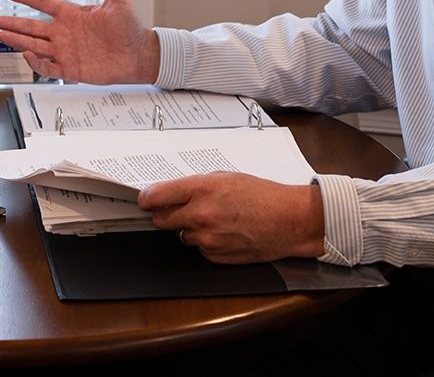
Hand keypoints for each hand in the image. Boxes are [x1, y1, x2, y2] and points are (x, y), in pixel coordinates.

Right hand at [0, 0, 159, 83]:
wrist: (139, 55)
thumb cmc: (130, 28)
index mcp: (72, 14)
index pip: (42, 3)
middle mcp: (64, 32)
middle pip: (31, 26)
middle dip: (12, 22)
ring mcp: (66, 51)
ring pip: (34, 45)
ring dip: (18, 40)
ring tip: (1, 34)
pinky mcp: (71, 69)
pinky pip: (48, 68)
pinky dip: (36, 63)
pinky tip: (27, 55)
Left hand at [139, 173, 324, 263]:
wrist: (289, 220)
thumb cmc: (263, 196)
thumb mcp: (227, 177)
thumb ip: (196, 185)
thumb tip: (172, 192)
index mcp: (202, 189)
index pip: (156, 196)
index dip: (146, 199)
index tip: (144, 201)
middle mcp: (201, 215)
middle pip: (161, 220)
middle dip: (165, 215)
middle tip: (178, 210)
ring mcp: (208, 238)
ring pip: (181, 235)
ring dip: (190, 229)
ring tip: (215, 220)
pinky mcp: (216, 256)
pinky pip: (199, 249)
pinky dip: (206, 243)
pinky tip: (224, 233)